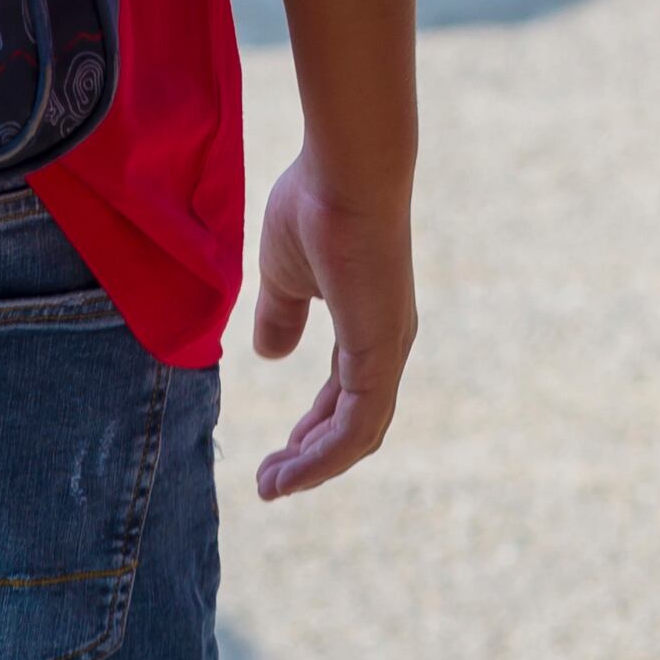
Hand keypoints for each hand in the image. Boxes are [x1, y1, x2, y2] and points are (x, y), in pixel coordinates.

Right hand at [247, 142, 414, 498]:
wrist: (345, 171)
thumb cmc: (317, 207)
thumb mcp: (285, 274)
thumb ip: (281, 315)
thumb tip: (271, 353)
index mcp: (368, 325)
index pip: (345, 395)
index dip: (312, 430)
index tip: (276, 457)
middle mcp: (386, 343)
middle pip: (356, 423)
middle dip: (313, 458)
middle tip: (271, 482)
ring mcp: (388, 350)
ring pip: (358, 434)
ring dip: (314, 468)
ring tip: (272, 487)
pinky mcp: (380, 353)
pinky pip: (356, 425)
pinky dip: (323, 457)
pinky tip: (289, 472)